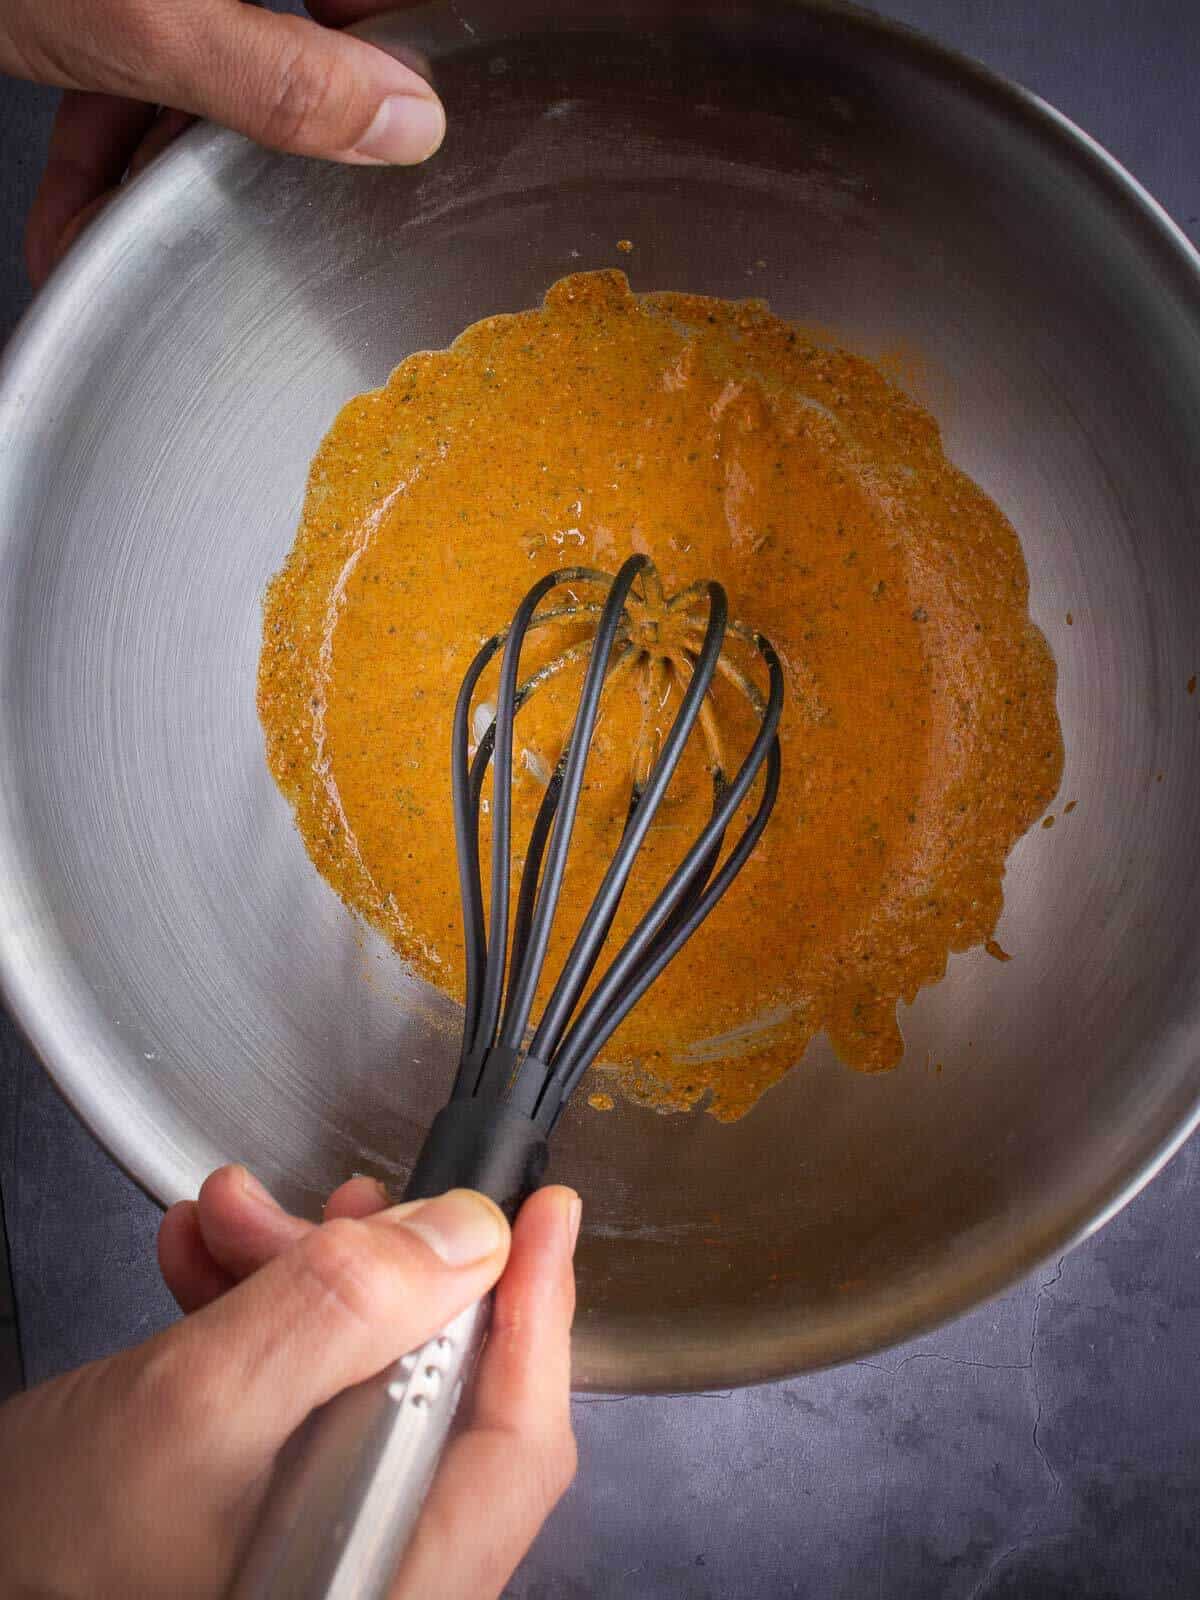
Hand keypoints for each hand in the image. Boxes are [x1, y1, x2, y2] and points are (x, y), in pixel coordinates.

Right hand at [0, 1167, 579, 1597]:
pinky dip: (261, 1327)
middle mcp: (368, 1575)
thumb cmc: (42, 1562)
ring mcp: (318, 1555)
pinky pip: (297, 1407)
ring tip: (235, 1220)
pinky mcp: (268, 1525)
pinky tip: (212, 1269)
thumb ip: (340, 1315)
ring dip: (305, 1286)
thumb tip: (464, 1238)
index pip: (516, 1443)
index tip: (544, 1217)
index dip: (537, 1315)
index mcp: (383, 1580)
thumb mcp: (196, 1411)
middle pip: (439, 1399)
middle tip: (342, 1203)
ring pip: (361, 1387)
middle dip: (380, 1275)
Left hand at [3, 0, 444, 286]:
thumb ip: (274, 74)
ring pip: (208, 67)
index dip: (410, 51)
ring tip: (132, 255)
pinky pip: (128, 74)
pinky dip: (100, 156)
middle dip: (274, 144)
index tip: (414, 135)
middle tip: (275, 223)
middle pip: (302, 34)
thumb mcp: (143, 17)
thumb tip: (405, 122)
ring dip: (162, 174)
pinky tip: (76, 228)